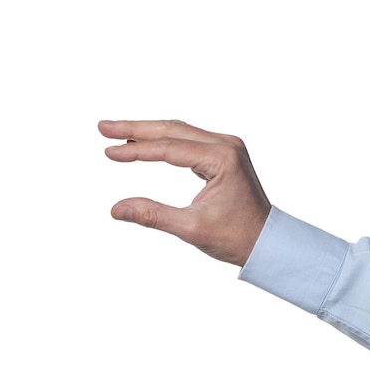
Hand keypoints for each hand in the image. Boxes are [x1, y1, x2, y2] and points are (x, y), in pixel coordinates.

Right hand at [99, 120, 271, 265]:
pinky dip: (165, 142)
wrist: (266, 242)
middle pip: (173, 129)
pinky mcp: (225, 154)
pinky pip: (189, 141)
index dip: (136, 150)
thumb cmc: (237, 237)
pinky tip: (144, 143)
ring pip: (180, 132)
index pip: (169, 148)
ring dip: (148, 132)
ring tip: (117, 132)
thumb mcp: (192, 228)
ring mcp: (227, 148)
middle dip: (136, 128)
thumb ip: (153, 215)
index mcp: (223, 158)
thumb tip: (116, 209)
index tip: (108, 151)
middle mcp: (227, 145)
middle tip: (103, 127)